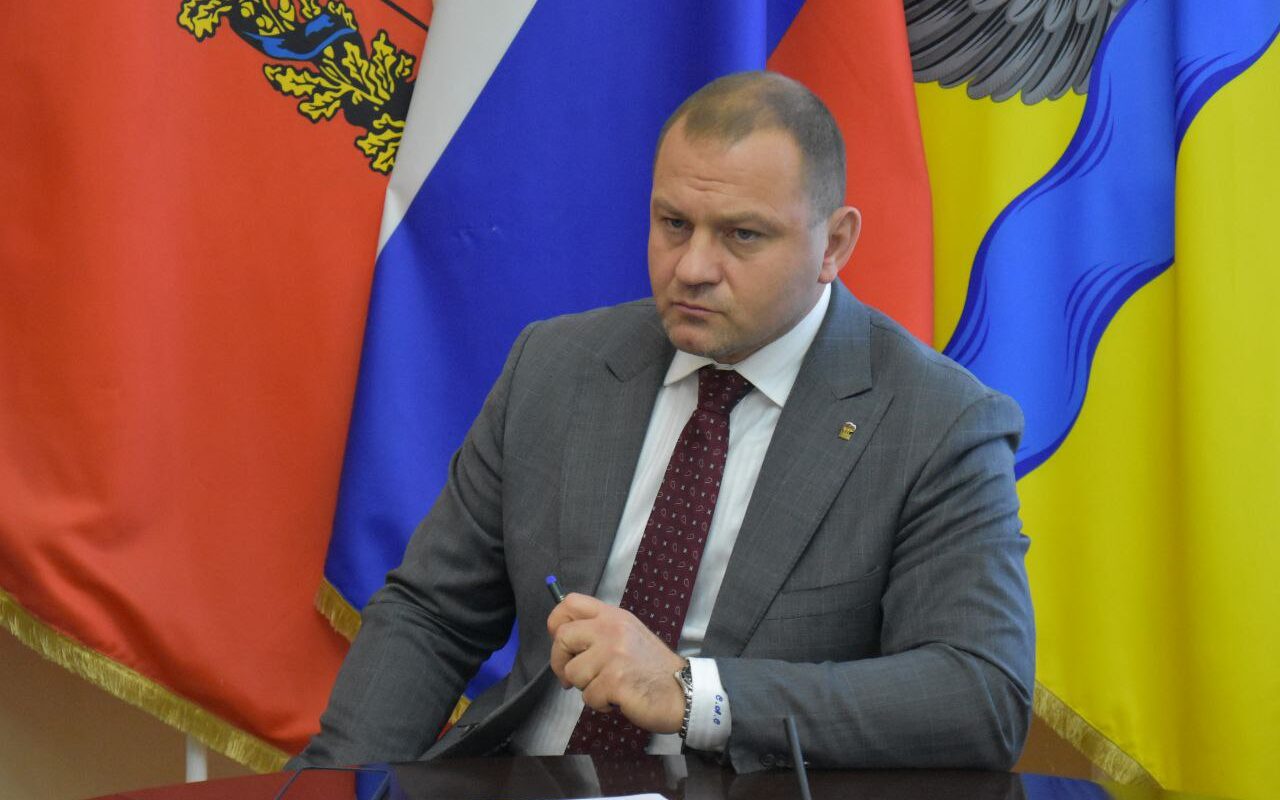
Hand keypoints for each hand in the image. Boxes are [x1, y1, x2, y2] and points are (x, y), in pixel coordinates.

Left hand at [548, 593, 685, 733]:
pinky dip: (600, 704)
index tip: (561, 642)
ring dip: (586, 687)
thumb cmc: (653, 668)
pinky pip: (588, 696)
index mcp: (613, 616)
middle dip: (560, 662)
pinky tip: (618, 699)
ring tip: (609, 687)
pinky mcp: (615, 680)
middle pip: (563, 637)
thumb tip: (563, 639)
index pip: (571, 603)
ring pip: (572, 672)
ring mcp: (613, 654)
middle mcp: (612, 629)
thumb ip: (600, 632)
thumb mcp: (628, 636)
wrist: (683, 692)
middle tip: (570, 677)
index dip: (556, 622)